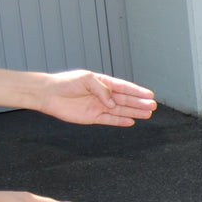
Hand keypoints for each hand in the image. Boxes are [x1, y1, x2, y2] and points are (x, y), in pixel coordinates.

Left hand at [36, 71, 156, 126]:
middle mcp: (102, 95)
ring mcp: (98, 106)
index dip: (137, 91)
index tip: (149, 94)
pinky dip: (120, 121)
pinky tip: (131, 122)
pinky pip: (109, 120)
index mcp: (102, 83)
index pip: (123, 87)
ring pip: (120, 110)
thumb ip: (102, 90)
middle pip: (125, 100)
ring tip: (148, 114)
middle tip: (153, 106)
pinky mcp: (92, 117)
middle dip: (139, 103)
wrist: (48, 94)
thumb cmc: (65, 83)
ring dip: (134, 112)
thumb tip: (112, 104)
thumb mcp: (86, 79)